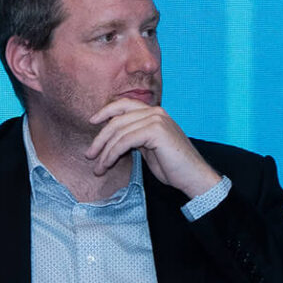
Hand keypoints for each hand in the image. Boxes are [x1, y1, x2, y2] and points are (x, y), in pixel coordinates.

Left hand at [85, 99, 222, 198]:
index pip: (124, 105)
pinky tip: (108, 164)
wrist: (193, 177)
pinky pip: (125, 141)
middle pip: (117, 119)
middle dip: (100, 138)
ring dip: (104, 151)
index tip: (92, 121)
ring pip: (119, 131)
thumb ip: (134, 137)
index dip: (106, 111)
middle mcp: (155, 112)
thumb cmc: (173, 166)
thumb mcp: (149, 147)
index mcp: (155, 113)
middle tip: (89, 154)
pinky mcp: (156, 131)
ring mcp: (156, 120)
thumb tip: (113, 139)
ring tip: (98, 167)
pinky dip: (112, 153)